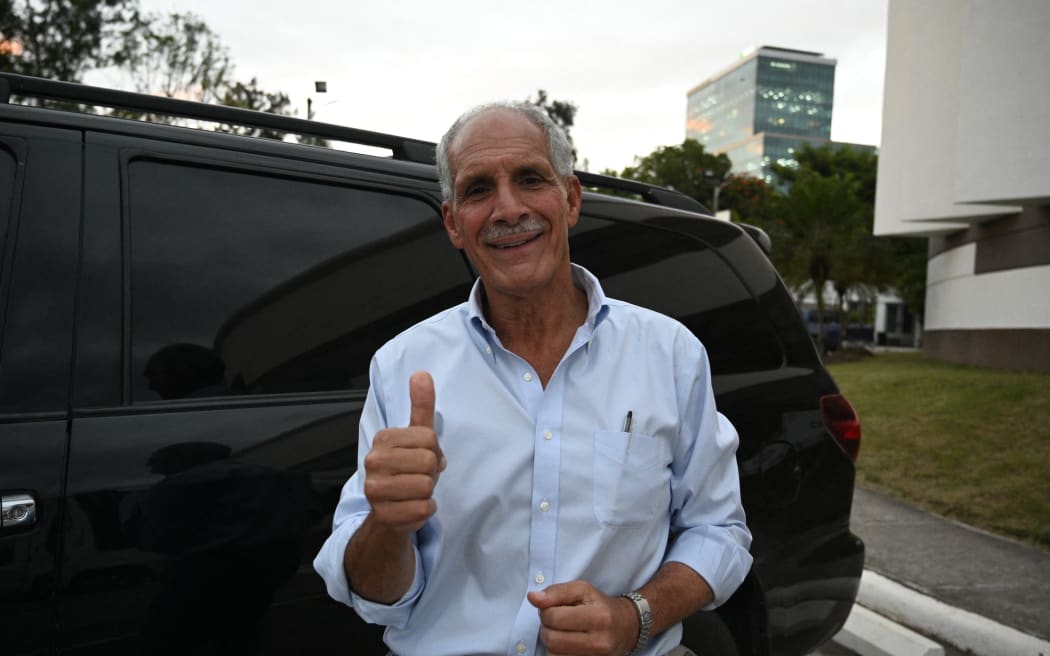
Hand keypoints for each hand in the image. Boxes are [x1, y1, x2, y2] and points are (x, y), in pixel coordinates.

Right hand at [362, 371, 445, 536]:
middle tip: (419, 476)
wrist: (391, 512)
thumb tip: (421, 373)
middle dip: (431, 472)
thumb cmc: (407, 471)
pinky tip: (412, 507)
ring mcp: (375, 490)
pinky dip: (426, 510)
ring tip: (414, 492)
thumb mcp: (417, 436)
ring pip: (427, 486)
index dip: (434, 451)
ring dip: (428, 492)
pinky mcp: (383, 515)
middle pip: (428, 461)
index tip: (421, 458)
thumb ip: (421, 405)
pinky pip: (424, 508)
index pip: (429, 438)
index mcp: (382, 439)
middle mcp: (373, 462)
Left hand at [527, 581, 638, 655]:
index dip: (547, 610)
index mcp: (598, 617)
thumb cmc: (600, 605)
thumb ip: (556, 592)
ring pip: (552, 654)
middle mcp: (599, 642)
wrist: (625, 627)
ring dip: (552, 642)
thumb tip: (532, 598)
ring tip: (564, 632)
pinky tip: (568, 644)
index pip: (552, 617)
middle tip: (557, 621)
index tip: (555, 607)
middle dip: (547, 627)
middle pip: (550, 638)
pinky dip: (558, 653)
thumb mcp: (582, 590)